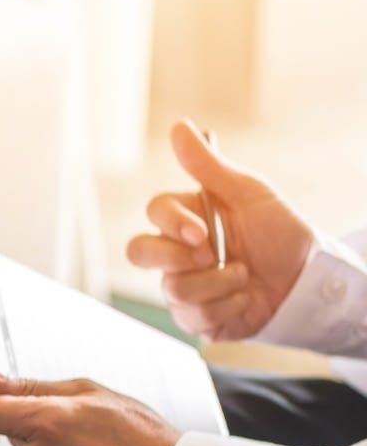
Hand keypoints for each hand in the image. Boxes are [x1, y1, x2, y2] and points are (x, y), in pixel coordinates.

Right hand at [126, 119, 314, 340]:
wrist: (306, 280)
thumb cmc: (280, 232)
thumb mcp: (248, 193)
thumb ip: (207, 166)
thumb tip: (179, 127)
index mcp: (186, 219)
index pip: (154, 213)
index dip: (172, 224)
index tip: (202, 233)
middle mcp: (177, 253)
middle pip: (138, 251)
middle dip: (174, 257)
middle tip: (210, 256)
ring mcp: (183, 286)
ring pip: (172, 289)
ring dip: (217, 283)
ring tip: (244, 277)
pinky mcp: (195, 318)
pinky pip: (192, 317)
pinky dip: (227, 306)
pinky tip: (244, 298)